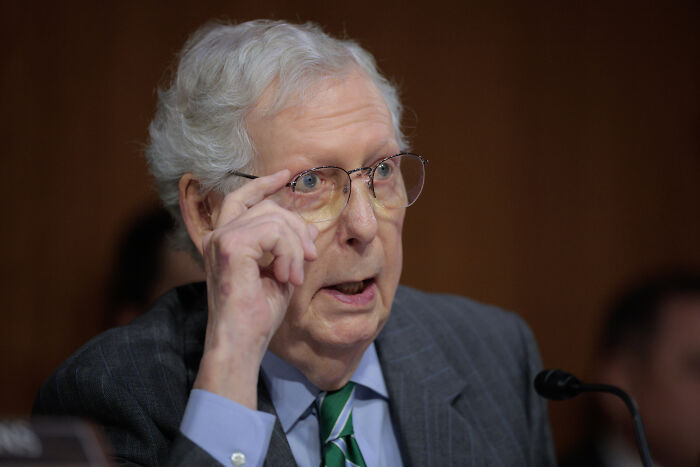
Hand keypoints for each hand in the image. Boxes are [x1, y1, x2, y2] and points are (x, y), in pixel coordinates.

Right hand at [193, 170, 317, 407]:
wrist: (242, 343)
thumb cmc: (257, 316)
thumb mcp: (279, 272)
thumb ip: (287, 246)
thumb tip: (306, 227)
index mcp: (225, 240)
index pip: (243, 197)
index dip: (264, 184)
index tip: (286, 174)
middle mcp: (218, 235)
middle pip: (268, 207)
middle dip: (296, 227)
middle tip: (308, 256)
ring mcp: (222, 239)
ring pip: (275, 218)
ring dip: (295, 247)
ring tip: (295, 275)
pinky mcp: (230, 246)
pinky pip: (275, 232)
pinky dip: (289, 253)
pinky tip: (287, 277)